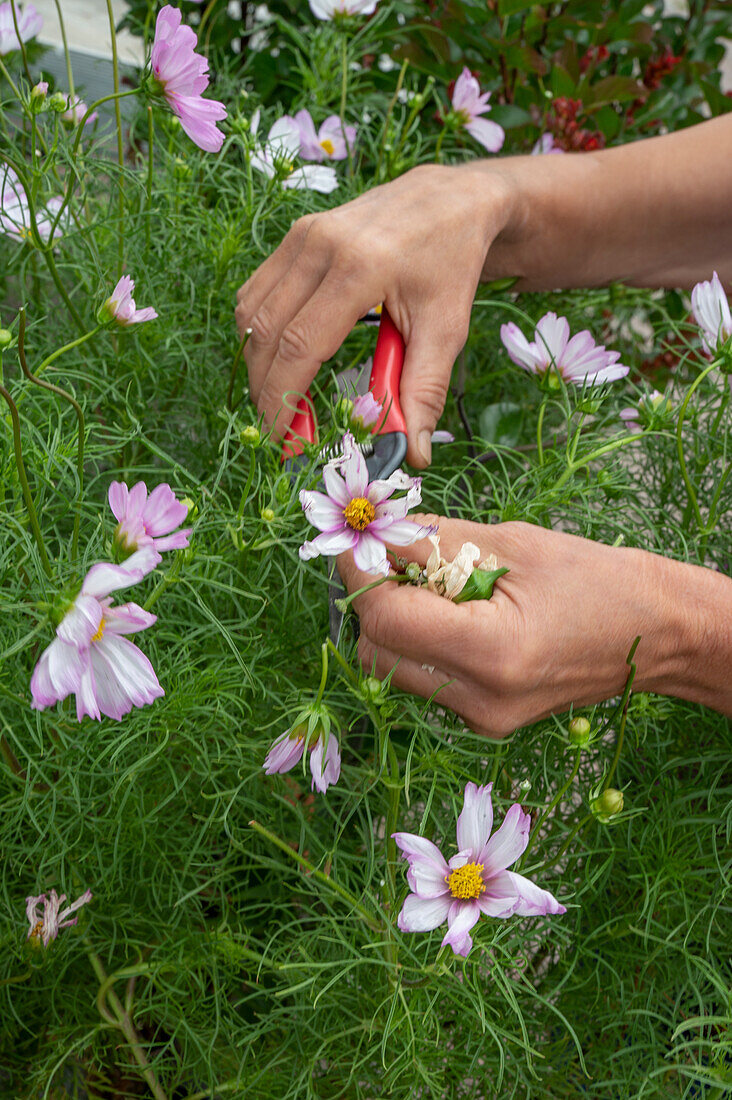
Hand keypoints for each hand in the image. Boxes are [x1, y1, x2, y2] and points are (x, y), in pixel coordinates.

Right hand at [235, 164, 512, 466]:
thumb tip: (414, 453)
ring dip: (258, 363)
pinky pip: (257, 293)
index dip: (284, 399)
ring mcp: (302, 235)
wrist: (450, 201)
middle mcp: (320, 244)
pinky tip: (281, 358)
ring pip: (253, 314)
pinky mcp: (296, 234)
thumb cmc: (451, 266)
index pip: (300, 346)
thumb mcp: (447, 330)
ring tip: (281, 398)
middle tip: (281, 431)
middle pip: (267, 333)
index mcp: (359, 267)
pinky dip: (260, 332)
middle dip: (266, 390)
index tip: (285, 441)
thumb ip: (424, 392)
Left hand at [338, 518, 731, 735]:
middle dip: (370, 597)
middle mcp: (479, 700)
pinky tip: (450, 610)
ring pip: (391, 668)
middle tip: (391, 555)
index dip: (360, 574)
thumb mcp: (511, 542)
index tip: (359, 538)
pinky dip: (419, 640)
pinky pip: (422, 677)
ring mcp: (480, 719)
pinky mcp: (483, 721)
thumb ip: (433, 540)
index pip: (386, 619)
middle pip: (375, 651)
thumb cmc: (595, 578)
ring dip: (391, 620)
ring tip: (428, 581)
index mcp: (492, 653)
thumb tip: (373, 533)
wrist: (655, 634)